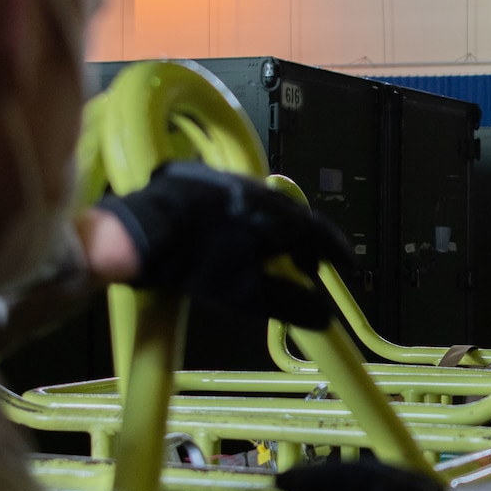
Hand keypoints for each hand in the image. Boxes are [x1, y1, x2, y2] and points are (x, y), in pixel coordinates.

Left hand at [96, 161, 354, 328]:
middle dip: (306, 241)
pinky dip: (244, 214)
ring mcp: (229, 179)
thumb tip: (324, 316)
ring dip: (274, 226)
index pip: (321, 233)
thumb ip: (291, 305)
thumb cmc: (200, 265)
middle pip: (295, 216)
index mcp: (278, 219)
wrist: (143, 231)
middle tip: (306, 265)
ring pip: (264, 203)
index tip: (346, 265)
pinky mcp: (201, 175)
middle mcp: (260, 192)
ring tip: (268, 250)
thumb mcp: (248, 296)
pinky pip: (234, 195)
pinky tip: (230, 230)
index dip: (337, 251)